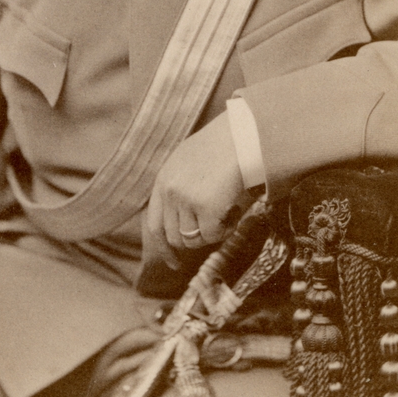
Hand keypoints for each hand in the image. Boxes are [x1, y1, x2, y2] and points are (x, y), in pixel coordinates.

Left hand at [146, 111, 244, 268]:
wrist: (243, 134)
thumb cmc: (224, 145)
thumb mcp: (189, 162)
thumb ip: (180, 187)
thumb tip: (183, 224)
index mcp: (163, 179)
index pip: (154, 224)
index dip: (163, 248)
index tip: (174, 262)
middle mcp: (169, 191)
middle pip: (173, 236)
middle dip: (194, 240)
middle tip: (215, 229)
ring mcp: (185, 199)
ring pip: (194, 239)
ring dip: (212, 232)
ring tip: (227, 210)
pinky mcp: (205, 207)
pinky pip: (212, 235)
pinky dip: (226, 229)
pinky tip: (234, 210)